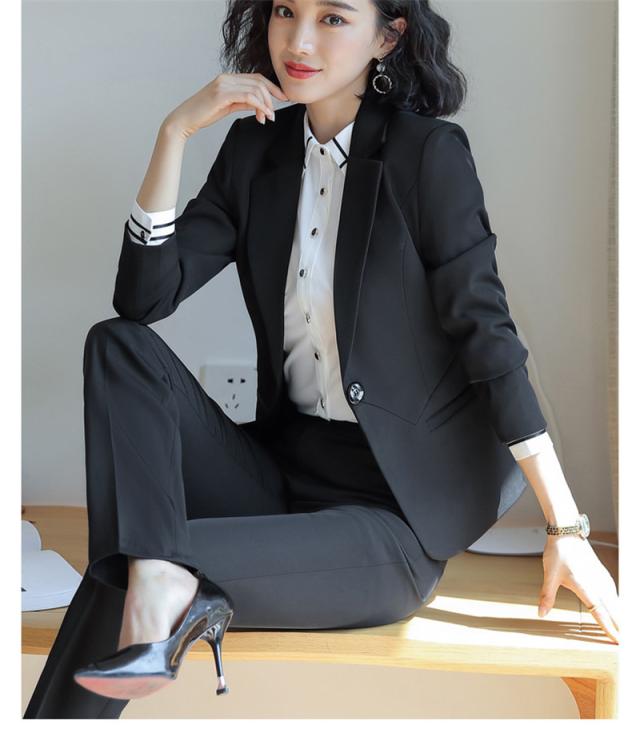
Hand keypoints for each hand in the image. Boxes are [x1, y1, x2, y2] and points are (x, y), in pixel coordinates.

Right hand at [164, 73, 288, 138]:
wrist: (185, 119)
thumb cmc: (204, 114)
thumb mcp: (227, 107)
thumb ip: (242, 102)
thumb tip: (258, 104)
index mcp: (228, 78)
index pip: (256, 78)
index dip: (272, 87)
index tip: (282, 98)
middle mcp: (227, 78)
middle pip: (259, 81)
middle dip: (272, 96)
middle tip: (275, 113)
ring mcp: (224, 84)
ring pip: (256, 88)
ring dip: (266, 104)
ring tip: (267, 118)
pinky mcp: (222, 94)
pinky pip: (249, 96)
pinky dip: (260, 106)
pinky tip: (263, 116)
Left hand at [538, 534, 619, 643]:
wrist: (567, 532)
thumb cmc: (559, 552)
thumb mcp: (550, 576)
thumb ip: (547, 596)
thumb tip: (541, 613)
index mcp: (584, 586)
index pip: (599, 612)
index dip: (608, 627)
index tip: (617, 640)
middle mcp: (596, 583)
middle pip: (612, 609)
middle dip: (620, 625)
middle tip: (626, 641)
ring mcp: (600, 576)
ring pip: (614, 599)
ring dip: (620, 613)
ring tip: (624, 627)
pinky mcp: (601, 571)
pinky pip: (612, 590)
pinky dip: (616, 601)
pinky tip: (616, 605)